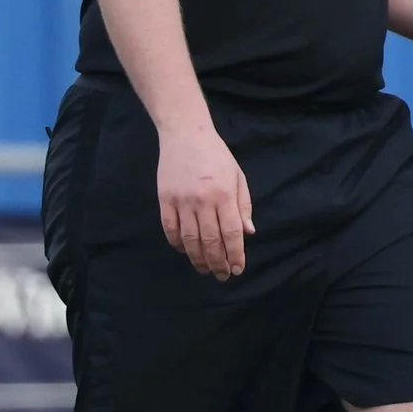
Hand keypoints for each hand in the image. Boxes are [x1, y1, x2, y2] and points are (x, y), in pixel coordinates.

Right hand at [156, 124, 252, 280]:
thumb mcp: (238, 177)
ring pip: (189, 239)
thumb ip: (243, 206)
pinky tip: (185, 251)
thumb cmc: (217, 156)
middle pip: (210, 241)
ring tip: (206, 269)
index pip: (232, 233)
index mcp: (224, 195)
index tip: (238, 269)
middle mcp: (202, 201)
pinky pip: (170, 228)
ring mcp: (181, 201)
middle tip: (223, 275)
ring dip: (198, 258)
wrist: (185, 135)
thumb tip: (248, 233)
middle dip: (218, 262)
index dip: (235, 254)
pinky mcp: (164, 199)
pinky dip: (177, 243)